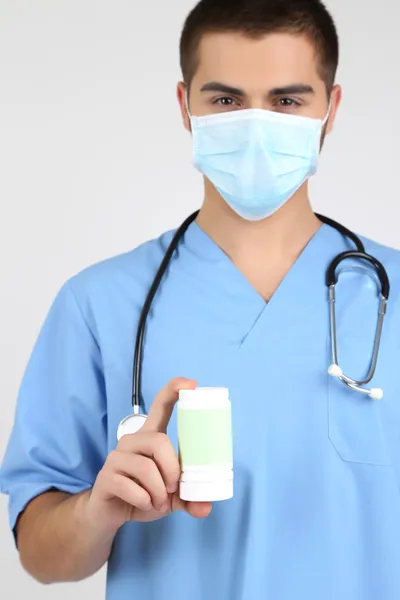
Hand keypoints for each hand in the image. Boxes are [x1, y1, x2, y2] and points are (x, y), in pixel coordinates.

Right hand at [86, 378, 211, 532]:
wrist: (110, 514)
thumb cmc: (144, 495)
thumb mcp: (171, 497)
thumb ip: (188, 498)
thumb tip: (206, 506)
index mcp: (150, 437)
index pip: (161, 405)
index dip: (174, 390)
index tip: (192, 385)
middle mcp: (133, 441)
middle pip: (159, 441)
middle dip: (172, 469)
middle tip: (174, 488)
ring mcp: (116, 457)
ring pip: (145, 467)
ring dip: (158, 491)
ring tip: (159, 502)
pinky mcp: (105, 476)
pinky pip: (129, 486)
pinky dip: (144, 500)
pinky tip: (144, 504)